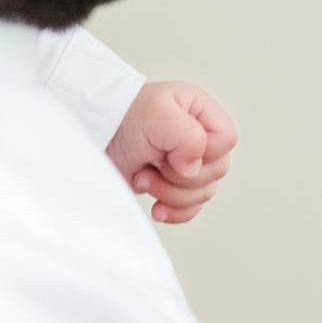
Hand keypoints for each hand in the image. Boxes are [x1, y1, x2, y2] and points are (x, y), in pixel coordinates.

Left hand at [107, 81, 238, 224]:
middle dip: (179, 175)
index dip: (204, 151)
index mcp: (200, 111)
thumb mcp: (154, 114)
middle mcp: (199, 136)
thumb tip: (195, 168)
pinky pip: (192, 209)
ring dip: (170, 192)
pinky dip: (174, 211)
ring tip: (143, 175)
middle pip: (217, 171)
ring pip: (204, 193)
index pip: (227, 140)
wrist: (94, 138)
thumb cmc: (120, 116)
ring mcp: (188, 162)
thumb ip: (187, 135)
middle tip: (151, 161)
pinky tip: (156, 207)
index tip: (171, 150)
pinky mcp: (174, 185)